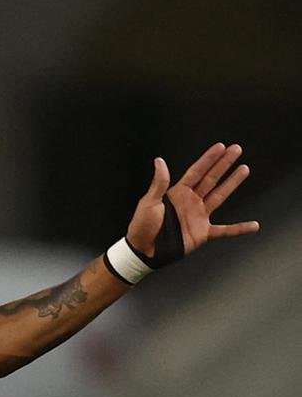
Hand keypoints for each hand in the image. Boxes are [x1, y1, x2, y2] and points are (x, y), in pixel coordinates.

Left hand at [126, 143, 259, 263]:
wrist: (144, 250)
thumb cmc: (142, 225)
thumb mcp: (148, 201)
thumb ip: (159, 183)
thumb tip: (159, 161)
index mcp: (178, 192)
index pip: (197, 171)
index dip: (208, 159)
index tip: (221, 147)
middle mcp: (191, 201)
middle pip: (211, 178)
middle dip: (224, 164)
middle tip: (236, 149)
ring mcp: (198, 216)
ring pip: (220, 196)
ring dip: (232, 183)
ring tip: (244, 169)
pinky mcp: (203, 232)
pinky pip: (225, 230)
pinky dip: (239, 228)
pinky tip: (253, 225)